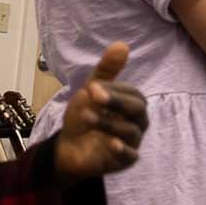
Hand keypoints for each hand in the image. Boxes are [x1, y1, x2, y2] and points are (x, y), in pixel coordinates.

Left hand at [54, 42, 147, 183]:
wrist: (68, 148)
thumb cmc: (85, 117)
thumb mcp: (92, 92)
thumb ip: (107, 71)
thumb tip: (122, 44)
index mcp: (132, 104)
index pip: (132, 93)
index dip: (114, 90)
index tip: (92, 87)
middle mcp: (137, 122)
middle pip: (137, 110)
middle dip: (116, 102)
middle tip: (93, 95)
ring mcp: (132, 141)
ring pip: (130, 131)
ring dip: (108, 123)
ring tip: (86, 117)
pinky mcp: (124, 161)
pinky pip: (130, 155)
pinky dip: (123, 149)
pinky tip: (111, 143)